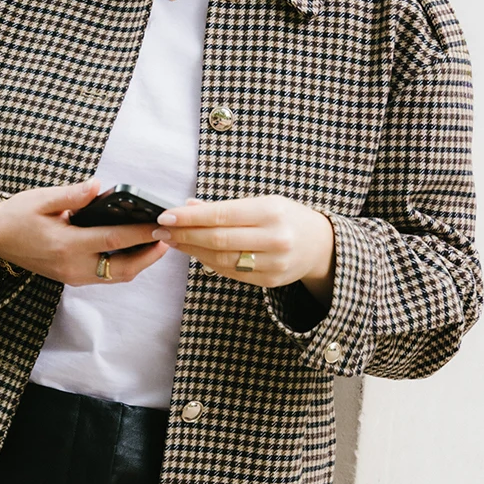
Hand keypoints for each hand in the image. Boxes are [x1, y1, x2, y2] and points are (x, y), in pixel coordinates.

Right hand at [0, 178, 169, 284]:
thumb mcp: (42, 199)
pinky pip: (106, 276)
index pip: (113, 240)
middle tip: (168, 238)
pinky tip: (134, 249)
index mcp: (66, 244)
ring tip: (157, 243)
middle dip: (149, 256)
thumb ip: (73, 195)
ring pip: (117, 276)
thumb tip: (99, 187)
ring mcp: (73, 276)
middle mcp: (72, 266)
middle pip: (123, 268)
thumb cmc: (17, 216)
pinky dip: (124, 265)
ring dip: (140, 263)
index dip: (141, 232)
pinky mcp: (72, 278)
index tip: (161, 223)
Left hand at [151, 195, 335, 305]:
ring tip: (172, 240)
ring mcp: (274, 263)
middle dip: (184, 234)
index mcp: (272, 212)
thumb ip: (226, 207)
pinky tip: (194, 252)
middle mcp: (275, 238)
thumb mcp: (263, 202)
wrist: (322, 245)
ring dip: (191, 250)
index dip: (189, 218)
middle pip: (217, 240)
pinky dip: (208, 262)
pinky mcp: (270, 280)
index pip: (221, 216)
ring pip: (221, 259)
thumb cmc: (286, 217)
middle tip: (161, 230)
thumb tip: (188, 206)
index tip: (165, 216)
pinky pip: (231, 272)